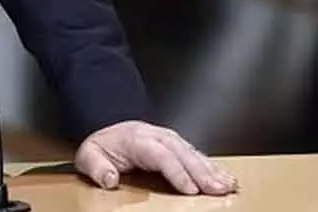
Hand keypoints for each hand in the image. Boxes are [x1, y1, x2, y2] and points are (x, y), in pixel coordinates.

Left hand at [74, 120, 237, 195]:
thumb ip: (97, 167)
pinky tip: (224, 177)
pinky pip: (195, 153)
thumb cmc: (101, 146)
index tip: (190, 189)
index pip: (160, 154)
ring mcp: (167, 138)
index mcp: (136, 139)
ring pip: (192, 151)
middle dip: (202, 171)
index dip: (177, 171)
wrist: (105, 128)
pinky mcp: (175, 144)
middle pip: (182, 152)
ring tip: (228, 184)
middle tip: (219, 189)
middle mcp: (155, 136)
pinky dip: (211, 165)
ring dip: (211, 169)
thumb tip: (109, 179)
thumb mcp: (88, 156)